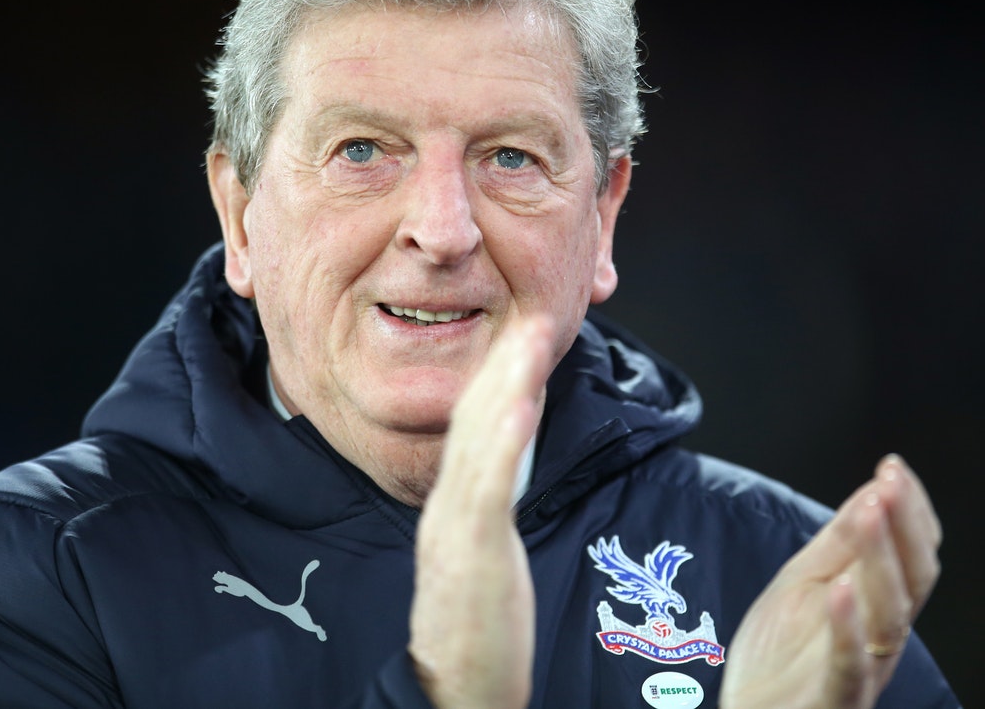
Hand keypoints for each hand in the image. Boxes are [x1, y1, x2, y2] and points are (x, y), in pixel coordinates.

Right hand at [408, 316, 553, 708]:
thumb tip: (499, 482)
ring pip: (479, 443)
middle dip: (506, 364)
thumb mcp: (480, 564)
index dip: (498, 378)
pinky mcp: (468, 558)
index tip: (523, 334)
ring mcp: (455, 530)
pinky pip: (485, 493)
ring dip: (506, 384)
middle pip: (474, 421)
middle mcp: (449, 509)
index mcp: (455, 509)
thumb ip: (483, 518)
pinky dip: (501, 445)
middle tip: (535, 313)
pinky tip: (517, 408)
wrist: (450, 695)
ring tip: (531, 338)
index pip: (474, 429)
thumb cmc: (475, 636)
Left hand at [720, 455, 942, 708]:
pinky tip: (842, 589)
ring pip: (889, 616)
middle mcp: (880, 638)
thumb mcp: (803, 583)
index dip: (910, 511)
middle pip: (912, 580)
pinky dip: (848, 627)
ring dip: (882, 560)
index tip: (893, 466)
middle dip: (904, 526)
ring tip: (872, 512)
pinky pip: (848, 666)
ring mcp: (861, 671)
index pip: (913, 555)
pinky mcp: (832, 700)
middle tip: (891, 481)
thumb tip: (873, 489)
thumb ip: (839, 543)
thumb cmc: (779, 658)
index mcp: (876, 607)